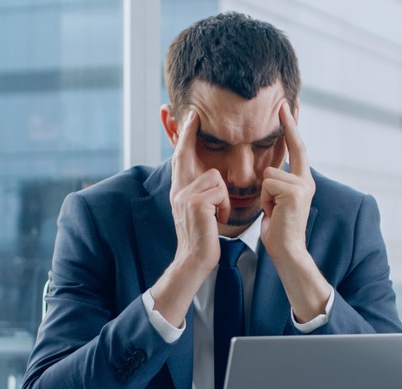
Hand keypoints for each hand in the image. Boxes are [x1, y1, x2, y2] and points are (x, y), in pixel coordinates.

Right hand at [150, 110, 230, 327]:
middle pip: (187, 155)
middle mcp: (178, 189)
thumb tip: (212, 178)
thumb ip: (201, 192)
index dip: (184, 135)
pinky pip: (219, 191)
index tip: (188, 115)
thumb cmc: (203, 239)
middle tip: (193, 114)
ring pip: (214, 177)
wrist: (194, 262)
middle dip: (188, 133)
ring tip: (217, 214)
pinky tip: (217, 220)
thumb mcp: (200, 212)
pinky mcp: (195, 204)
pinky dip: (224, 206)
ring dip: (222, 197)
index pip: (180, 156)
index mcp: (179, 190)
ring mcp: (184, 196)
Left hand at [260, 103, 329, 322]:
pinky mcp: (295, 192)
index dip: (292, 127)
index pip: (298, 148)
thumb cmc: (278, 229)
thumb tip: (269, 172)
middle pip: (293, 148)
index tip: (288, 107)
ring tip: (271, 210)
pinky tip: (272, 212)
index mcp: (303, 181)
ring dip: (264, 193)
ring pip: (270, 173)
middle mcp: (307, 180)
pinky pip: (268, 184)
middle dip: (288, 124)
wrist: (288, 251)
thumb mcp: (276, 202)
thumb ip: (277, 184)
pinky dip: (264, 199)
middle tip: (283, 101)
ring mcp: (303, 185)